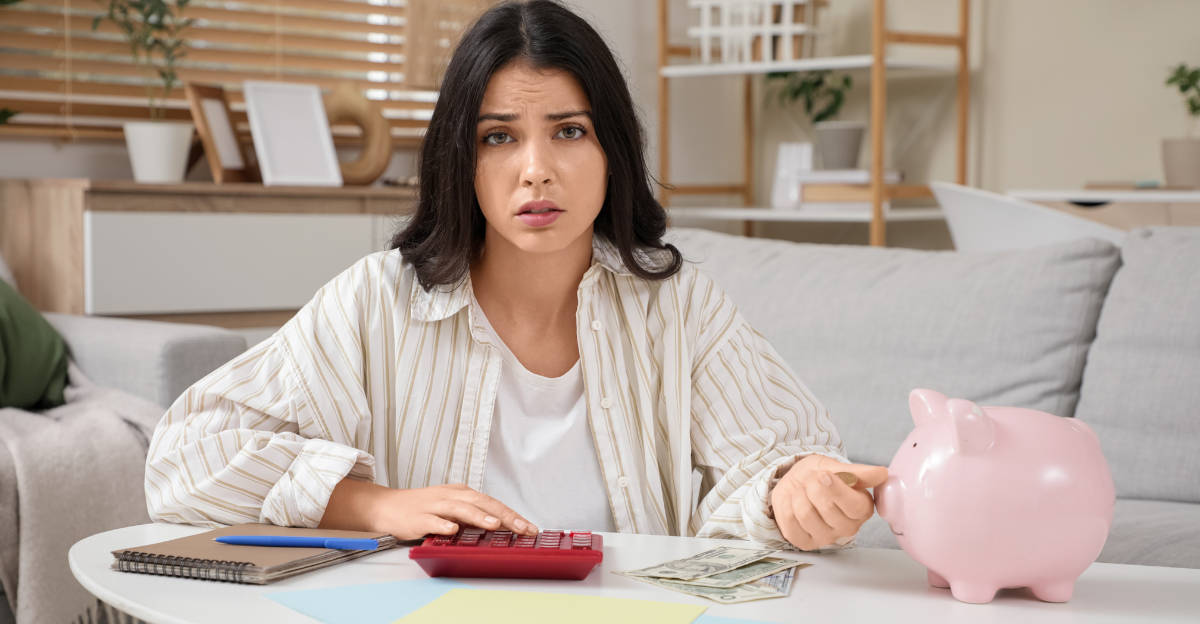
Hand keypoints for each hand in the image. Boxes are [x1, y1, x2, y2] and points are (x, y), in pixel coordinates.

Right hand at [318, 479, 537, 539]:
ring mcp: (434, 505)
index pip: (493, 503)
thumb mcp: (453, 508)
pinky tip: (452, 530)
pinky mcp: (418, 517)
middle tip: (523, 528)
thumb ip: (475, 515)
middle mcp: (452, 496)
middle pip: (482, 503)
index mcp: (462, 493)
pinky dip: (443, 525)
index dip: (513, 515)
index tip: (530, 527)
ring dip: (478, 517)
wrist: (388, 506)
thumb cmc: (423, 508)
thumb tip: (503, 526)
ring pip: (460, 509)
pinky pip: (432, 521)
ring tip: (495, 525)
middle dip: (505, 516)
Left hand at [769, 454, 887, 550]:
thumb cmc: (818, 476)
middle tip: (811, 479)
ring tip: (802, 491)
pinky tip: (793, 503)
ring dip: (798, 495)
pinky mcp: (805, 543)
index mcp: (862, 509)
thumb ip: (857, 472)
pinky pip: (790, 522)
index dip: (836, 489)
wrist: (795, 483)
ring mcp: (826, 538)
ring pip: (806, 514)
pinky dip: (786, 505)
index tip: (823, 474)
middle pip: (827, 508)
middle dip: (813, 486)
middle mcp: (848, 527)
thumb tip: (882, 473)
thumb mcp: (835, 467)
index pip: (855, 506)